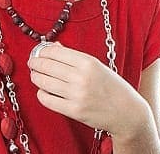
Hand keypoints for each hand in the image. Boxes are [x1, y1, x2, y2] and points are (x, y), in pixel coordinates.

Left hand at [28, 43, 154, 139]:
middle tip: (32, 63)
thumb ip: (74, 57)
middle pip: (47, 66)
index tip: (38, 52)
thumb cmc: (113, 88)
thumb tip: (53, 47)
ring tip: (36, 76)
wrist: (127, 113)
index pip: (55, 52)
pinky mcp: (74, 111)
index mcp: (88, 62)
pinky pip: (47, 100)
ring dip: (36, 77)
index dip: (42, 51)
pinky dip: (42, 94)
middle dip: (35, 63)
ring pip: (43, 82)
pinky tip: (44, 92)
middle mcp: (82, 77)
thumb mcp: (98, 66)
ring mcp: (77, 95)